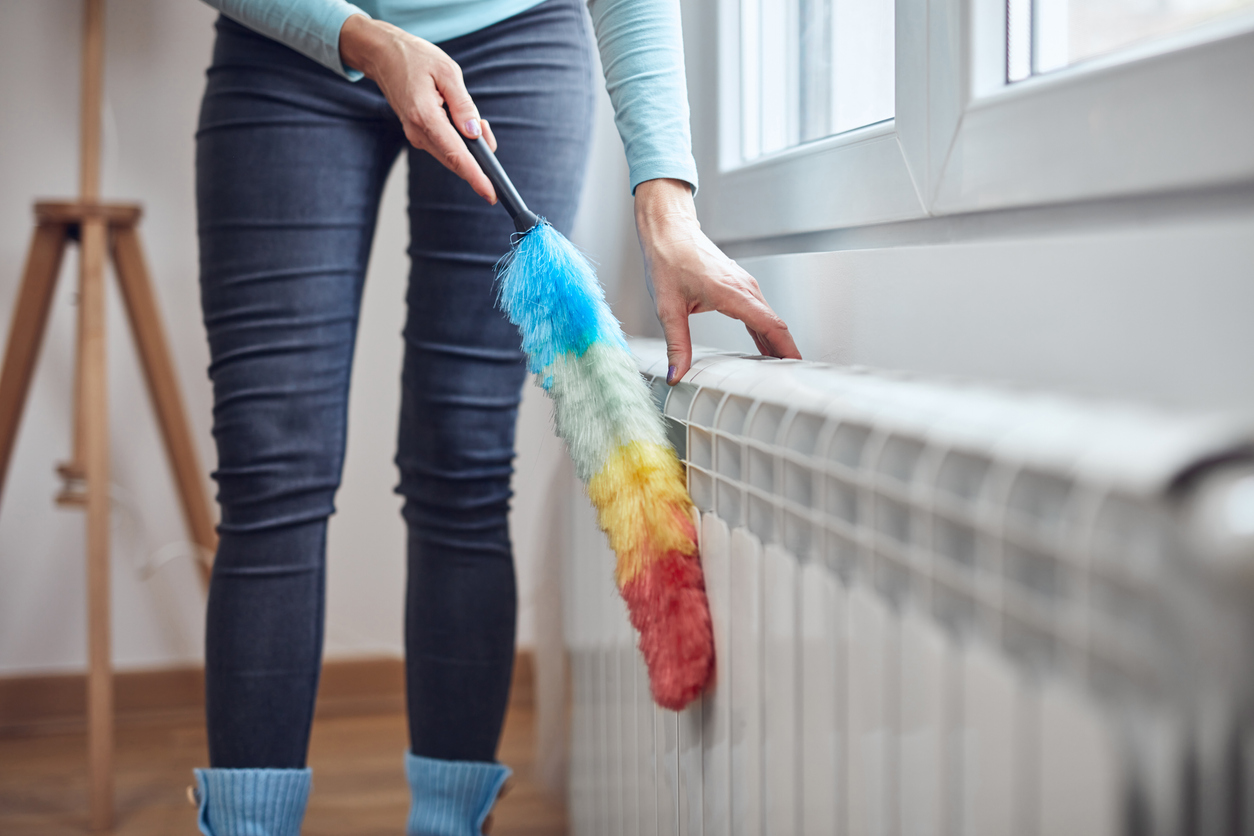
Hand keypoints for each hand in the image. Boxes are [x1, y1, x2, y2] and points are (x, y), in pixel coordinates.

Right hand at [339, 14, 498, 202]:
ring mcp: (416, 136)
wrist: (383, 55)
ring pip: (451, 155)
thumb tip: (475, 132)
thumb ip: (463, 104)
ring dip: (470, 147)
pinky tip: (465, 125)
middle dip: (479, 158)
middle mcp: (418, 132)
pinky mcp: (418, 135)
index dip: (476, 176)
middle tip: (488, 133)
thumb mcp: (447, 72)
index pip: (455, 154)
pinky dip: (460, 142)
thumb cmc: (415, 58)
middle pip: (455, 160)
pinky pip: (444, 147)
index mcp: (425, 116)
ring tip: (478, 122)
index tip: (490, 193)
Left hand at [635, 178, 800, 383]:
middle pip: (775, 324)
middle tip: (789, 378)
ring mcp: (744, 285)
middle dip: (785, 352)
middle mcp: (744, 288)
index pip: (770, 325)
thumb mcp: (668, 308)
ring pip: (768, 318)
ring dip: (776, 342)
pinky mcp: (739, 286)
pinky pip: (759, 312)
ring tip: (779, 370)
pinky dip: (765, 331)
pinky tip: (764, 347)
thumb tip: (677, 373)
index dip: (786, 348)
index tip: (796, 366)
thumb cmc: (668, 259)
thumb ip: (677, 345)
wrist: (669, 231)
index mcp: (732, 293)